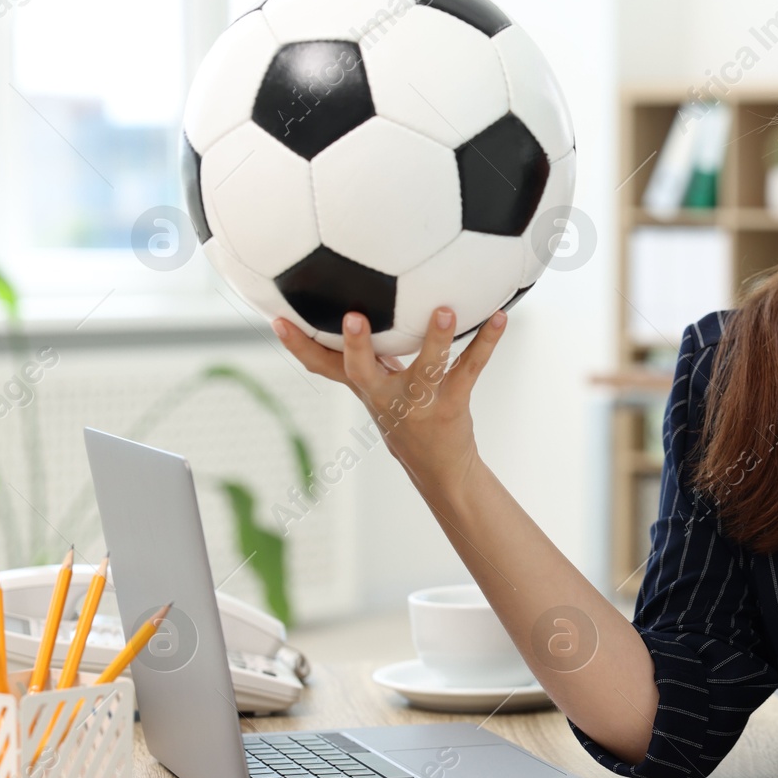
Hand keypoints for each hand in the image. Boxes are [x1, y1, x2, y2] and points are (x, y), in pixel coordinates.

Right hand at [273, 307, 507, 496]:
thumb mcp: (375, 390)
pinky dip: (487, 342)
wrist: (439, 467)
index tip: (277, 320)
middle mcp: (387, 396)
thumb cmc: (404, 416)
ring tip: (445, 311)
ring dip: (435, 339)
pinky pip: (471, 368)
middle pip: (363, 372)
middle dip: (356, 347)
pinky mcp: (452, 403)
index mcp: (366, 388)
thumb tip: (344, 309)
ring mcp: (420, 402)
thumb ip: (361, 358)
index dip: (299, 346)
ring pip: (426, 369)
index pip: (323, 367)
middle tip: (352, 318)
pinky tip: (500, 318)